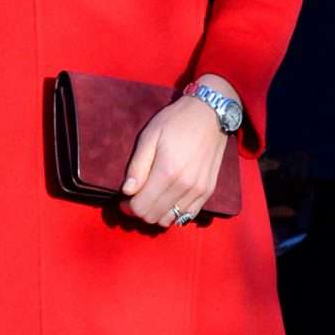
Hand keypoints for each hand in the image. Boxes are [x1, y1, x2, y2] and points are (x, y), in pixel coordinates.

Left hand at [121, 83, 234, 227]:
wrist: (210, 114)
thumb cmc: (176, 122)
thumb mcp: (149, 137)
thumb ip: (137, 166)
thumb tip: (127, 192)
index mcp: (167, 172)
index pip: (141, 207)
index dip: (128, 207)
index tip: (124, 199)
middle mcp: (184, 186)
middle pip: (154, 217)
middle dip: (140, 211)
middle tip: (135, 198)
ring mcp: (198, 191)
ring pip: (170, 220)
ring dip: (156, 213)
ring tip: (152, 198)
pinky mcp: (208, 191)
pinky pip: (187, 216)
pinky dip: (174, 213)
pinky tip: (168, 200)